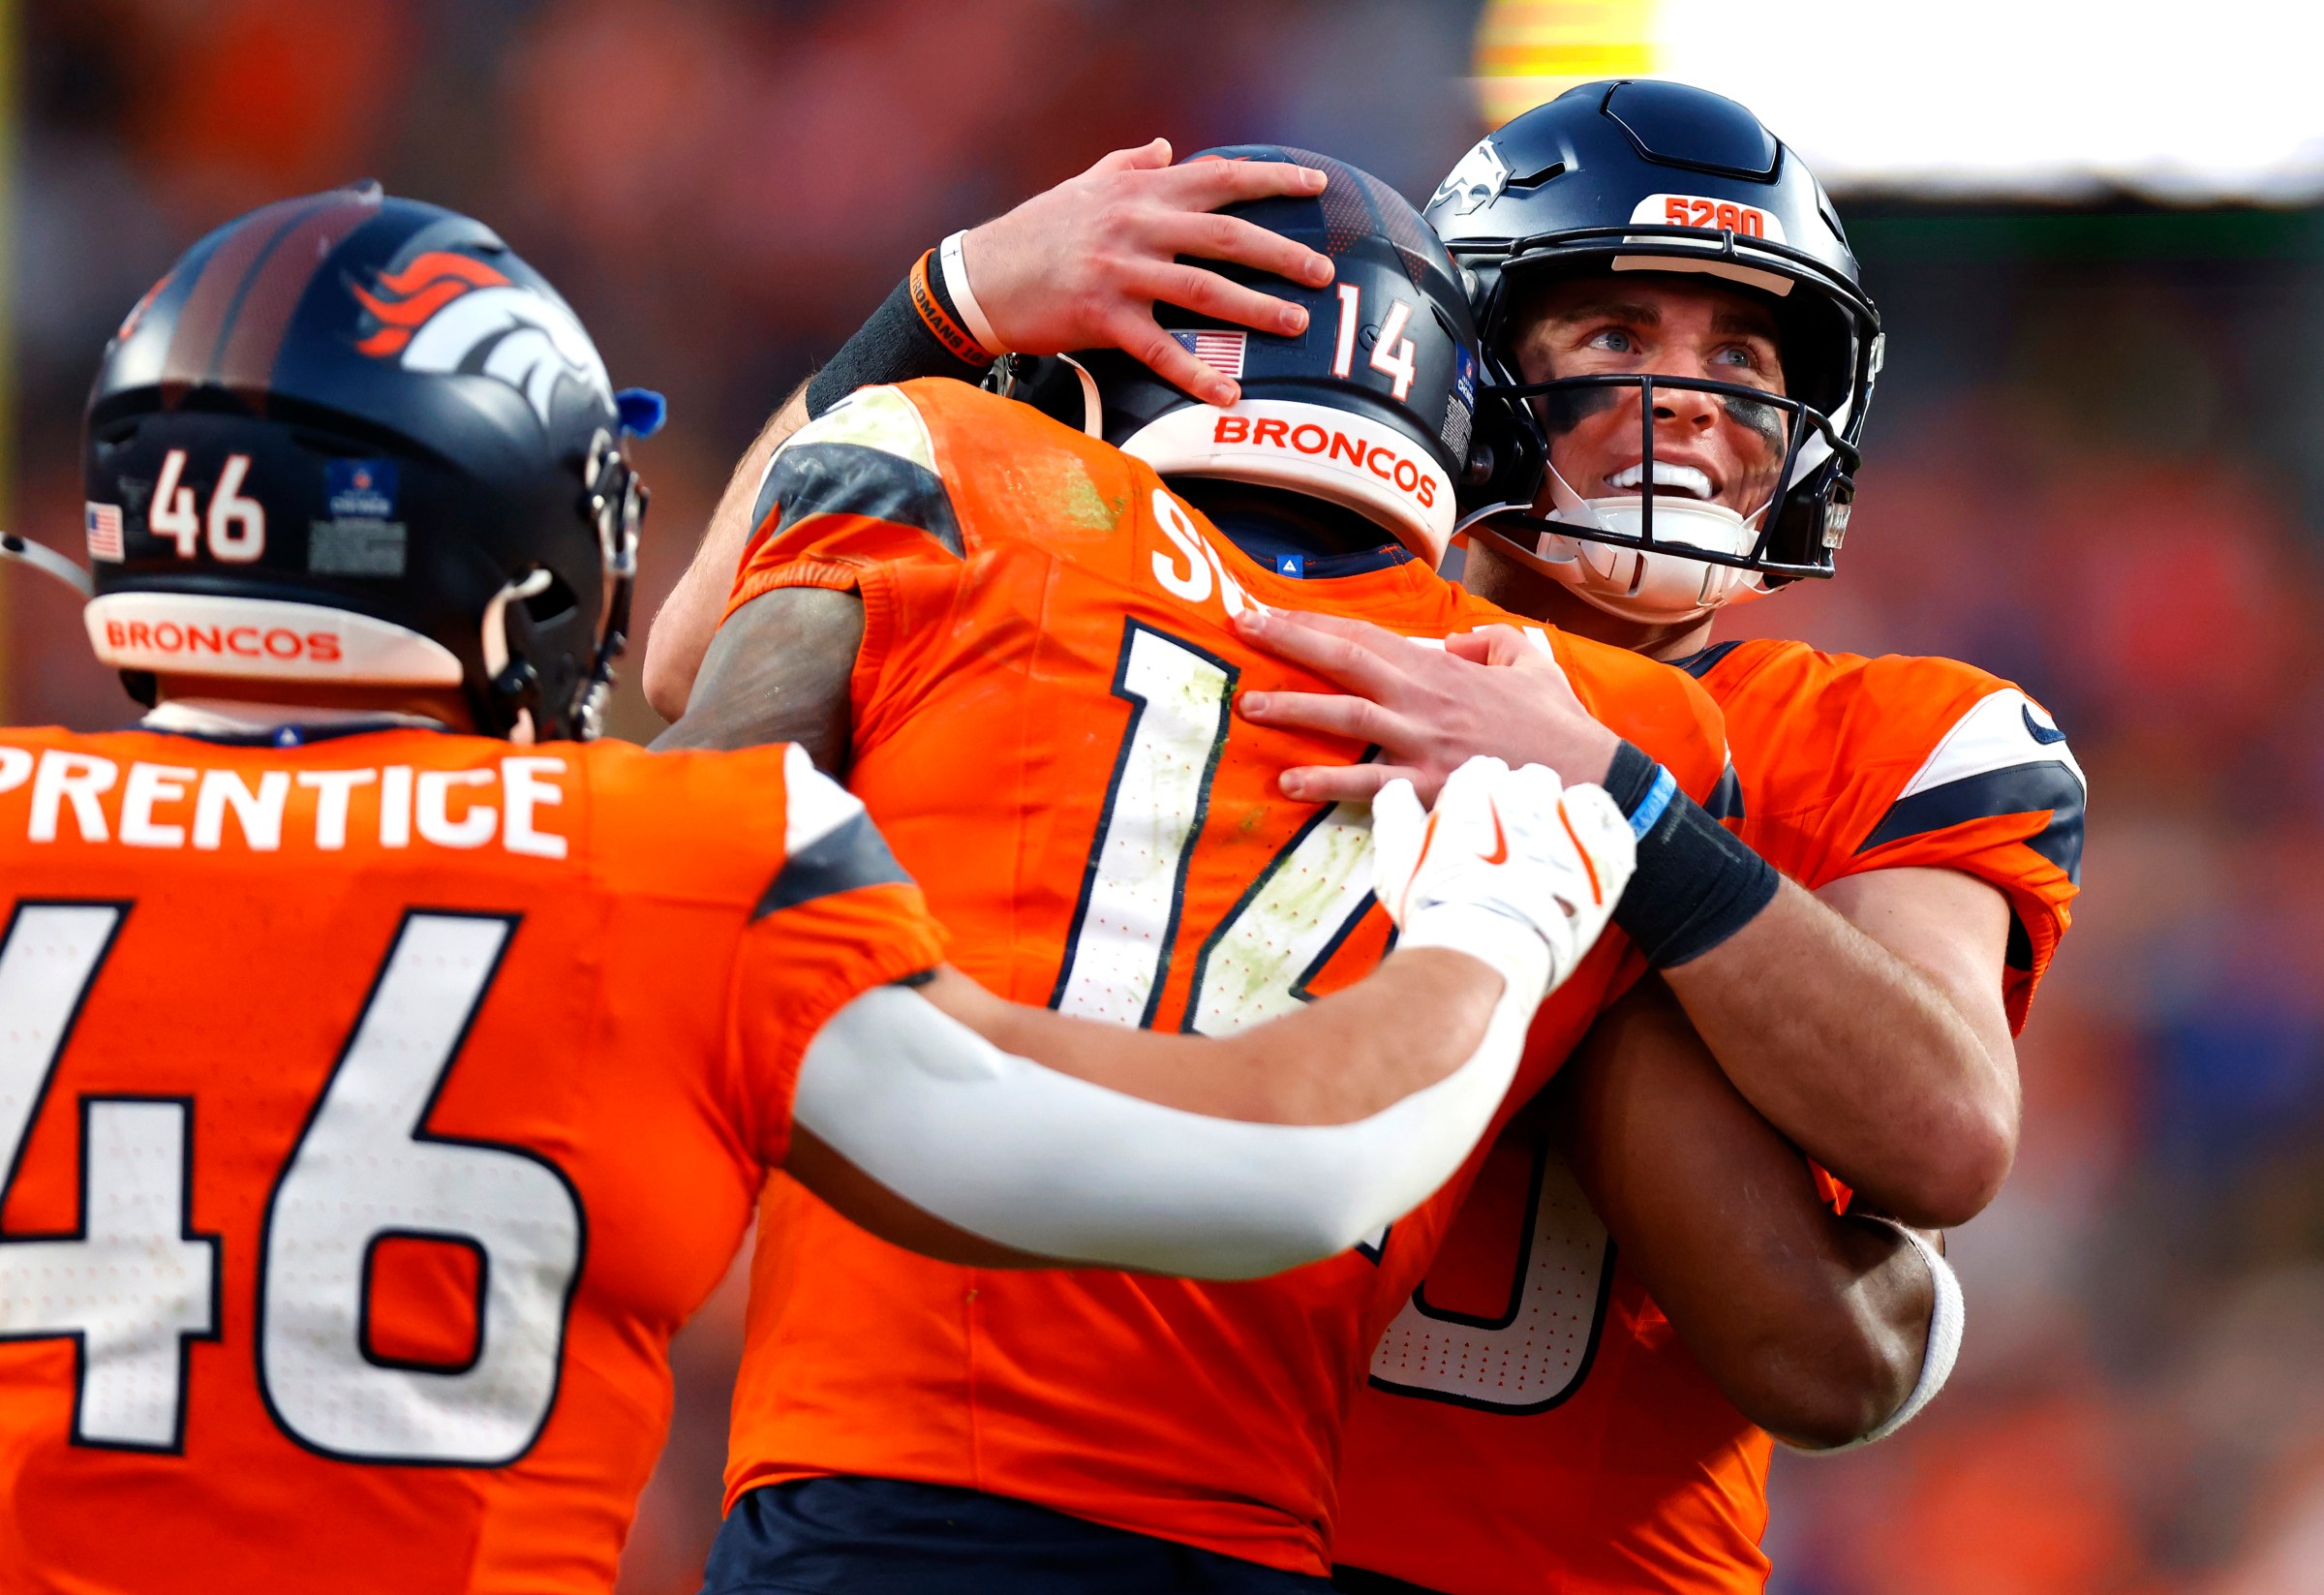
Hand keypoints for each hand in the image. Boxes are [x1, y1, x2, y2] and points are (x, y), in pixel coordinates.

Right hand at [960, 139, 1334, 406]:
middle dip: (1281, 252)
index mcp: (1139, 191)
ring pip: (1203, 288)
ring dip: (1255, 307)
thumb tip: (1165, 147)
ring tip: (1296, 323)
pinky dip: (1195, 374)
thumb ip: (1129, 164)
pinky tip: (1228, 395)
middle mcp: (1137, 226)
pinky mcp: (1103, 317)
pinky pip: (1160, 349)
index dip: (1271, 181)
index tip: (1316, 187)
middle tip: (1323, 272)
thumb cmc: (1035, 231)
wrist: (980, 276)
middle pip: (1225, 235)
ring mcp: (1121, 271)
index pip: (1218, 177)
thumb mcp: (1083, 185)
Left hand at [1232, 607, 1622, 804]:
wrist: (1592, 776)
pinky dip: (1327, 783)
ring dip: (1293, 710)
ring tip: (1248, 707)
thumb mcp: (1528, 662)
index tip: (1269, 610)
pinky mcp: (1430, 787)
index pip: (1366, 635)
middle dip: (1288, 642)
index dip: (1314, 621)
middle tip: (1239, 628)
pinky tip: (1289, 783)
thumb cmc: (1558, 724)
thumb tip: (1456, 640)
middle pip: (1345, 661)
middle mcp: (1424, 699)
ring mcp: (1424, 744)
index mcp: (1443, 668)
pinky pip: (1370, 783)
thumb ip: (1489, 641)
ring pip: (1347, 718)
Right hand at [1372, 756, 1635, 1005]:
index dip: (1479, 798)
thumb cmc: (1436, 911)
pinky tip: (1579, 846)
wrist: (1485, 958)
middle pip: (1526, 778)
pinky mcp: (1599, 851)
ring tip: (1546, 847)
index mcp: (1475, 789)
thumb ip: (1394, 814)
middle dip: (1518, 802)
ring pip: (1566, 793)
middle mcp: (1523, 795)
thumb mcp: (1395, 860)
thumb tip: (1396, 789)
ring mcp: (1565, 822)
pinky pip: (1604, 815)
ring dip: (1556, 813)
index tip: (1477, 821)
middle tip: (1511, 838)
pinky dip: (1593, 825)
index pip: (1483, 770)